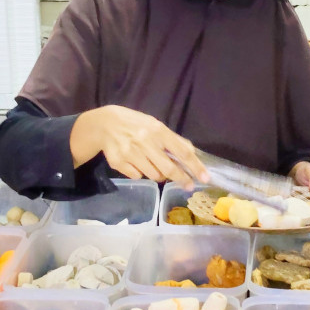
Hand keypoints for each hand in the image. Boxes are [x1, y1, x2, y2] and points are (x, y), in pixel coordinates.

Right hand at [71, 105, 208, 186]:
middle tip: (188, 185)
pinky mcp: (119, 163)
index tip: (205, 178)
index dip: (195, 166)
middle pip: (169, 169)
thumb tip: (192, 152)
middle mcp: (145, 142)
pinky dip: (140, 173)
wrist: (105, 124)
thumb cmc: (135, 124)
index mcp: (157, 130)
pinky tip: (136, 162)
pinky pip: (137, 176)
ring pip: (153, 175)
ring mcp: (131, 154)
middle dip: (181, 179)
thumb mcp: (155, 125)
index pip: (182, 151)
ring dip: (159, 175)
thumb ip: (173, 139)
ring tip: (154, 165)